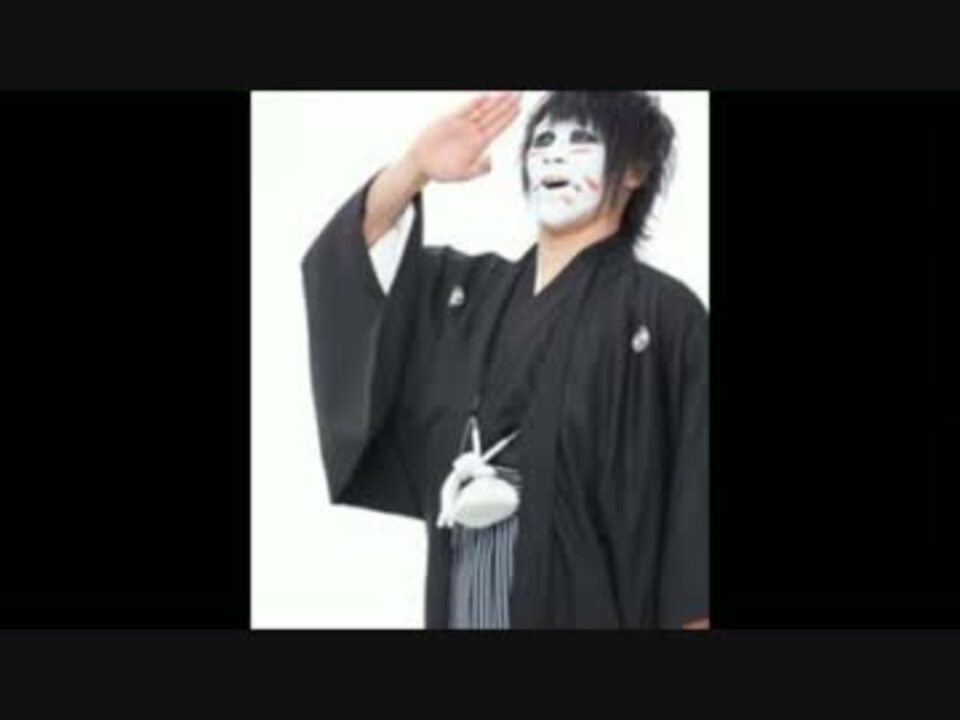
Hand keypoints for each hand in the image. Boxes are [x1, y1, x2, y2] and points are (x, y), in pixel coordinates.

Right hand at [406, 92, 521, 182]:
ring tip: (506, 93)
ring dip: (494, 101)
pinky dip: (473, 103)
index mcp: (478, 144)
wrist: (421, 163)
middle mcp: (472, 132)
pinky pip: (464, 109)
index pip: (498, 127)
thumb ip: (479, 169)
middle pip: (494, 115)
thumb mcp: (463, 175)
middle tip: (518, 95)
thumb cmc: (441, 169)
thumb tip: (491, 161)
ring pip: (482, 110)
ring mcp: (461, 125)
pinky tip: (484, 97)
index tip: (519, 108)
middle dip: (507, 104)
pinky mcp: (449, 120)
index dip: (509, 118)